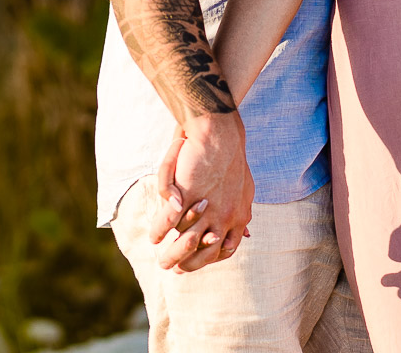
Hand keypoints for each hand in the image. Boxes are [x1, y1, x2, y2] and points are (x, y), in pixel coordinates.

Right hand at [146, 113, 252, 272]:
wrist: (218, 130)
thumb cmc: (229, 156)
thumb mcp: (245, 188)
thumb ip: (241, 212)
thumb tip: (247, 235)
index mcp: (239, 216)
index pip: (226, 249)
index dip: (209, 258)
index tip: (197, 261)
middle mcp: (224, 217)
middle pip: (203, 253)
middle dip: (188, 264)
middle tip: (175, 268)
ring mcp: (204, 209)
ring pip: (183, 241)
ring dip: (170, 252)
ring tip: (161, 257)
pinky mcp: (184, 197)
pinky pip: (167, 223)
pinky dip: (158, 231)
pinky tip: (153, 237)